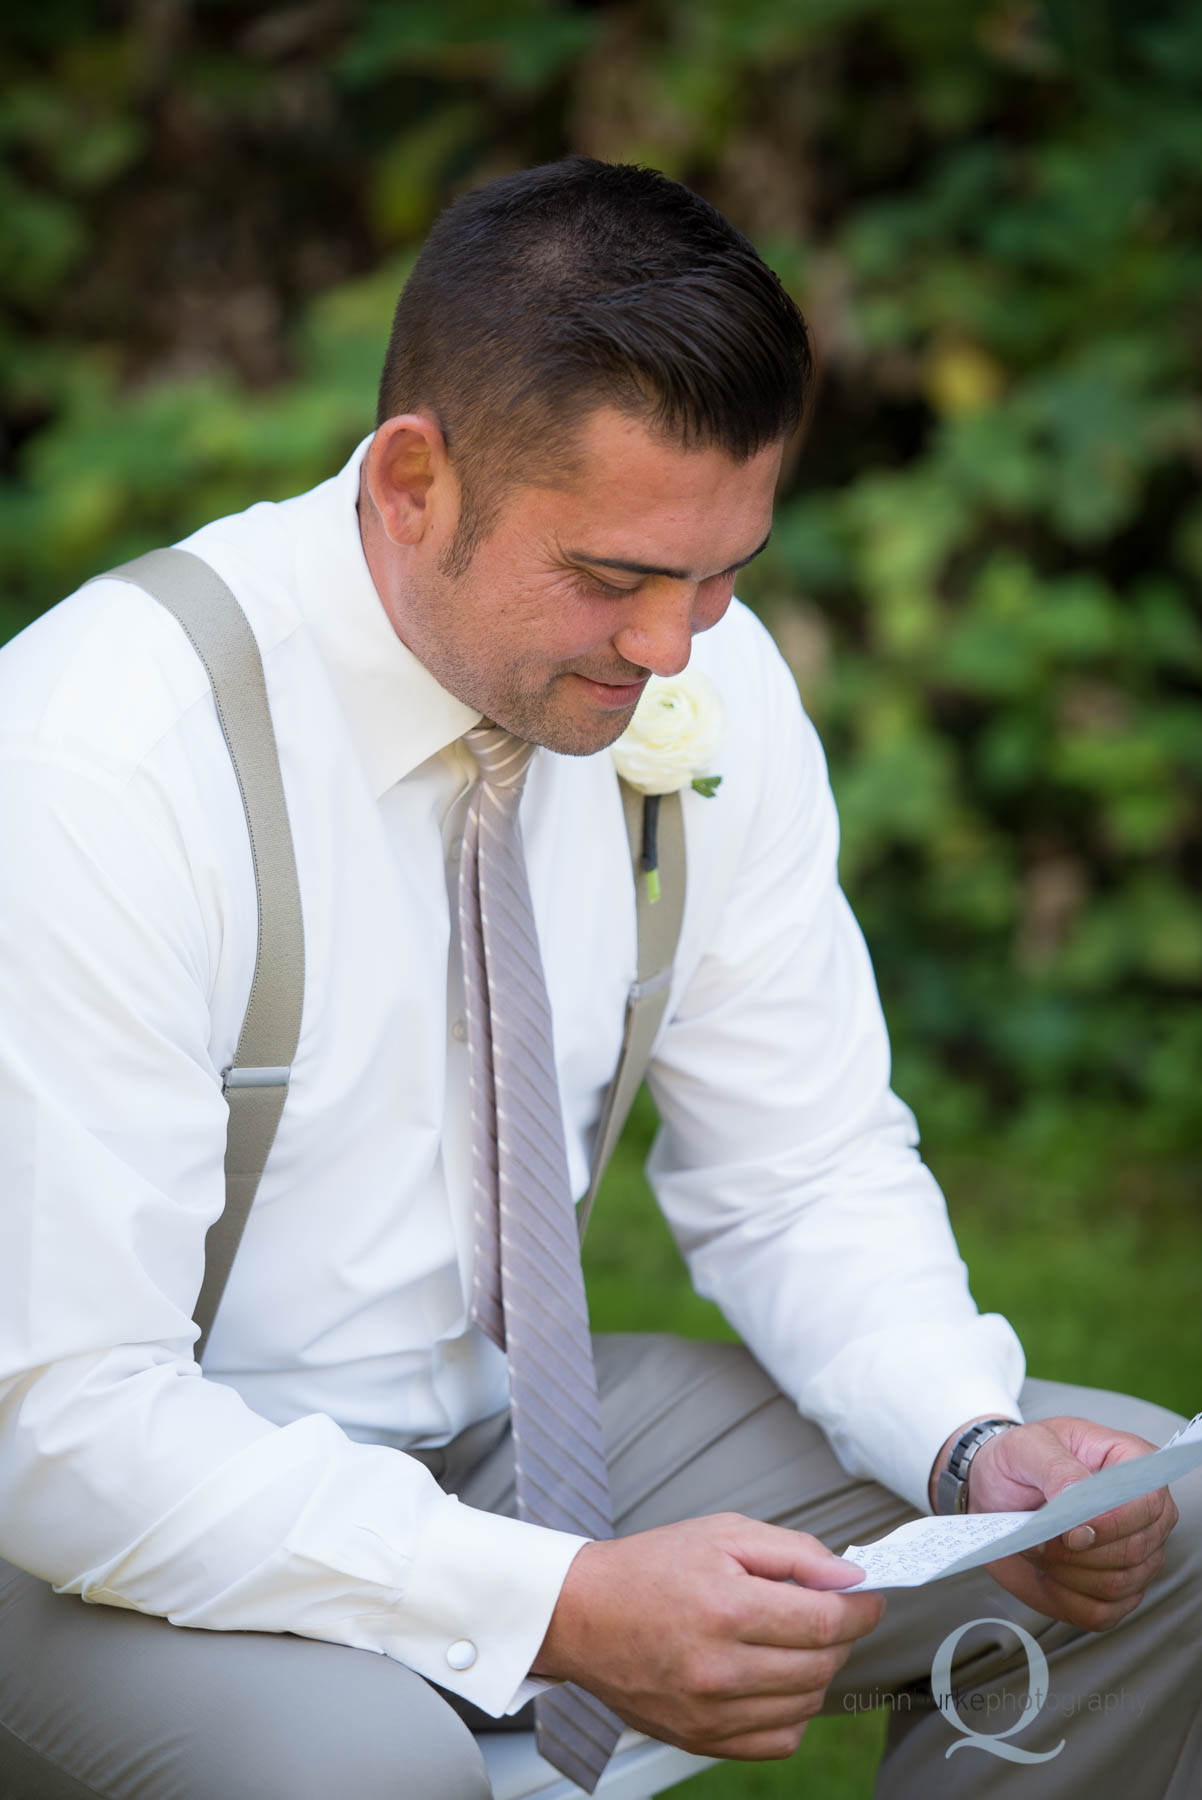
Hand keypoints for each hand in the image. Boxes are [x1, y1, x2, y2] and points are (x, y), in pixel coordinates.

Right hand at [531, 1512, 884, 1759]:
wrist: (582, 1615)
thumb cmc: (650, 1567)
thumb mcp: (721, 1533)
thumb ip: (793, 1552)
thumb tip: (850, 1576)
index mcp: (726, 1608)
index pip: (825, 1622)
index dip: (861, 1610)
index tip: (870, 1599)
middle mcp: (719, 1668)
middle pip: (821, 1665)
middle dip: (841, 1636)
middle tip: (830, 1612)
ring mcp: (709, 1712)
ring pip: (805, 1704)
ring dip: (817, 1671)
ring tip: (794, 1640)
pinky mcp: (700, 1739)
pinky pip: (778, 1741)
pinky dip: (792, 1713)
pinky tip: (774, 1679)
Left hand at [967, 1417, 1177, 1630]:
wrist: (994, 1491)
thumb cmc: (1017, 1460)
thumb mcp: (1026, 1445)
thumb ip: (1056, 1468)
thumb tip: (1077, 1496)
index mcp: (1131, 1462)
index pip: (1149, 1501)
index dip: (1113, 1522)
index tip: (1072, 1531)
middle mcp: (1143, 1512)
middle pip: (1136, 1549)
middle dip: (1077, 1552)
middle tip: (1038, 1536)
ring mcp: (1135, 1555)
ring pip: (1118, 1584)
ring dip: (1066, 1572)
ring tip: (1038, 1547)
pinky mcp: (1115, 1590)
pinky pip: (1101, 1612)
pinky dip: (1066, 1597)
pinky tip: (1047, 1572)